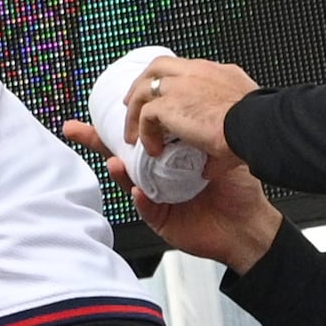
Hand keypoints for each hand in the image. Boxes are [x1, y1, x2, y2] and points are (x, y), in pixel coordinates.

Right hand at [66, 122, 283, 272]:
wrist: (250, 224)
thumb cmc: (237, 189)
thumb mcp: (215, 151)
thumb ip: (195, 132)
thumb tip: (184, 102)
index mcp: (169, 157)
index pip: (140, 136)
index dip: (118, 124)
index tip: (98, 109)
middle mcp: (158, 176)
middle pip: (122, 155)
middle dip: (96, 142)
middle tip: (75, 129)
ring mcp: (157, 198)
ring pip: (129, 181)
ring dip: (120, 171)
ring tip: (115, 162)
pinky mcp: (162, 220)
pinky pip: (147, 208)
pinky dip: (142, 200)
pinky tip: (140, 192)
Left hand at [120, 54, 258, 164]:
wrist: (257, 126)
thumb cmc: (259, 126)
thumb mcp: (246, 119)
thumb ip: (229, 130)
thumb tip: (217, 156)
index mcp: (219, 73)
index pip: (188, 69)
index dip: (174, 82)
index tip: (170, 98)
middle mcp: (197, 72)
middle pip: (159, 67)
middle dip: (143, 83)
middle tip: (135, 102)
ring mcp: (181, 85)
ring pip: (144, 88)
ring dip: (135, 111)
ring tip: (133, 132)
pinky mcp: (169, 104)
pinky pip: (146, 115)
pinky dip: (144, 132)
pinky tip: (152, 149)